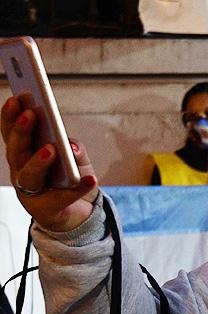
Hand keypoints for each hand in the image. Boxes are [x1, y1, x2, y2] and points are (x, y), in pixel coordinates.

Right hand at [1, 97, 97, 231]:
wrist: (77, 214)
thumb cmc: (70, 180)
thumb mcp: (76, 159)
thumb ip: (73, 149)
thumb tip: (71, 145)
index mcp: (24, 155)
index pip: (12, 133)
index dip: (11, 117)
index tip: (16, 98)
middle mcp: (22, 172)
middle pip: (16, 151)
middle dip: (22, 131)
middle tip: (30, 114)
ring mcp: (31, 192)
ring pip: (29, 175)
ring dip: (38, 161)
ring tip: (51, 149)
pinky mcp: (47, 210)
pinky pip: (62, 198)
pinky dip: (78, 188)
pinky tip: (90, 179)